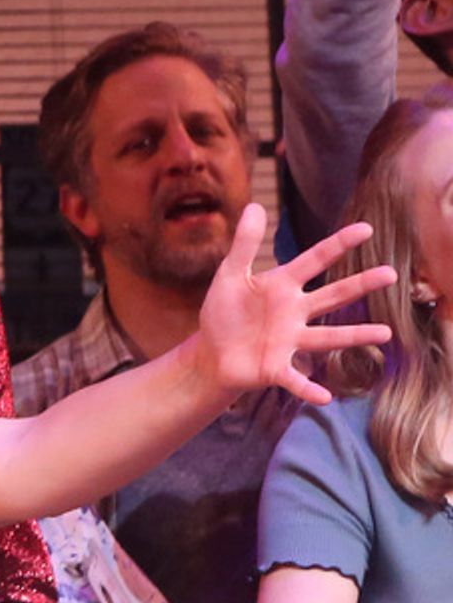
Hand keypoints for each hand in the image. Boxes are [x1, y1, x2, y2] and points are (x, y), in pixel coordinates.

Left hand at [196, 205, 394, 405]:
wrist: (211, 353)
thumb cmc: (224, 313)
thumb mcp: (229, 275)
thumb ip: (244, 245)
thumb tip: (255, 205)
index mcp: (283, 286)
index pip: (315, 260)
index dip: (338, 245)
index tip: (366, 229)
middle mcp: (294, 313)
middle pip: (332, 296)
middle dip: (360, 285)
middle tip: (391, 274)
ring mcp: (288, 341)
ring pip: (327, 338)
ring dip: (354, 336)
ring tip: (385, 334)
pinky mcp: (275, 368)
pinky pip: (295, 379)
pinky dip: (309, 388)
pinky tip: (326, 397)